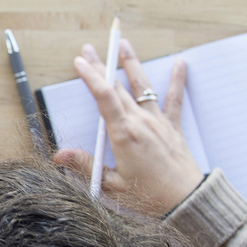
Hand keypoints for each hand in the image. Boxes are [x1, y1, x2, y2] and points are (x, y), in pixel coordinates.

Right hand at [53, 37, 203, 215]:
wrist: (186, 201)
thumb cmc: (150, 197)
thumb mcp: (111, 186)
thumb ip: (86, 166)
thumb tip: (60, 156)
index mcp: (124, 134)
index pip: (103, 96)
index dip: (90, 76)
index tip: (79, 61)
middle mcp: (141, 122)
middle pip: (117, 87)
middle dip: (102, 66)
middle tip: (89, 49)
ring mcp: (158, 122)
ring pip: (142, 86)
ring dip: (132, 64)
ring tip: (124, 44)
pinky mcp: (172, 128)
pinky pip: (174, 100)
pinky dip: (177, 81)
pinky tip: (181, 64)